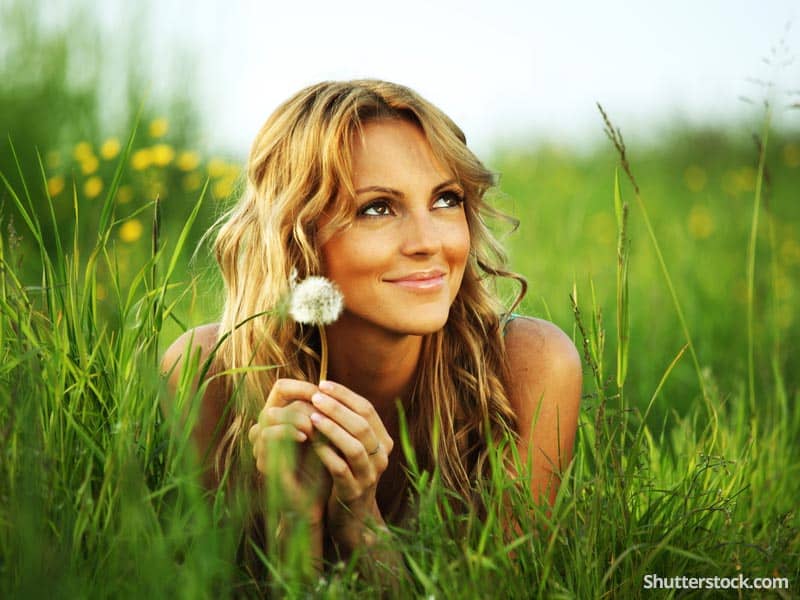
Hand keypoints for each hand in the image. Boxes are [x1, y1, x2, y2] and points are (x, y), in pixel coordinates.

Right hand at [247, 378, 331, 525]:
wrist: (315, 502)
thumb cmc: (323, 466)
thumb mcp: (326, 436)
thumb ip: (324, 416)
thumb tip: (333, 392)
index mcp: (281, 419)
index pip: (282, 387)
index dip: (301, 386)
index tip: (324, 392)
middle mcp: (267, 427)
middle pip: (277, 397)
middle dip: (303, 402)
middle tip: (322, 413)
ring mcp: (261, 444)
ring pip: (269, 414)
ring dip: (295, 416)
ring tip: (314, 427)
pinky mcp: (262, 460)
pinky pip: (266, 435)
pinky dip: (287, 431)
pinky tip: (305, 437)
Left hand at [306, 380, 393, 551]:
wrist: (352, 517)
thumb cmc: (346, 472)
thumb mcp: (351, 446)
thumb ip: (346, 423)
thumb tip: (325, 389)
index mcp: (383, 441)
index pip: (368, 409)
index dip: (345, 395)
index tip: (322, 384)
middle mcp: (381, 457)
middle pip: (363, 425)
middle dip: (337, 408)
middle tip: (315, 396)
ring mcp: (369, 476)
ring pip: (355, 447)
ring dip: (332, 429)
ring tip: (311, 417)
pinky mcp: (353, 493)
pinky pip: (341, 470)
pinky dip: (326, 454)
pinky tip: (310, 443)